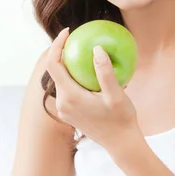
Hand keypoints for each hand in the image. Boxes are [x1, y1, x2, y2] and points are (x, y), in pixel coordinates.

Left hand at [46, 27, 140, 152]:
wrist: (121, 144)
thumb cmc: (121, 120)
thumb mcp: (116, 95)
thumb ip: (105, 73)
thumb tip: (96, 49)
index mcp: (69, 96)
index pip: (53, 64)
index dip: (56, 45)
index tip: (68, 31)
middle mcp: (62, 103)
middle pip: (54, 70)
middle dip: (61, 52)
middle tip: (76, 37)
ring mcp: (64, 109)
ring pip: (60, 80)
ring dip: (68, 64)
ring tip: (80, 49)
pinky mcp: (69, 112)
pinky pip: (66, 88)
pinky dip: (73, 76)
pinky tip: (87, 69)